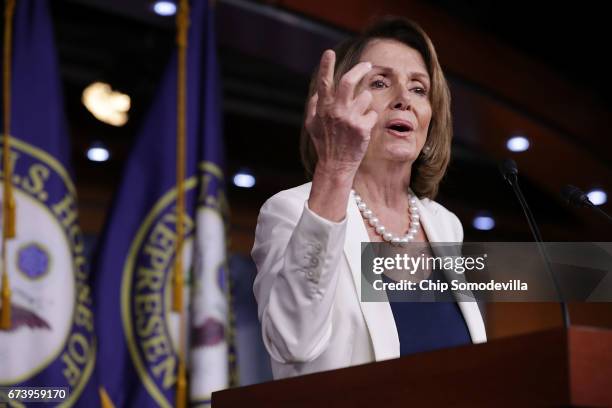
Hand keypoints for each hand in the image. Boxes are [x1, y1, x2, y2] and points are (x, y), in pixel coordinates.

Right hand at [305, 50, 377, 176]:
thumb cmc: (324, 143)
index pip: (324, 82)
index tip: (328, 52)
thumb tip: (318, 91)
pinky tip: (363, 129)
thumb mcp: (312, 125)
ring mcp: (350, 119)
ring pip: (366, 97)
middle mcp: (336, 111)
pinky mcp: (363, 128)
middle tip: (367, 65)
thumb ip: (314, 106)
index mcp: (323, 108)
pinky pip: (372, 113)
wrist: (336, 165)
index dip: (326, 66)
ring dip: (366, 103)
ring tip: (359, 116)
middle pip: (350, 81)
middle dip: (360, 69)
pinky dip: (370, 119)